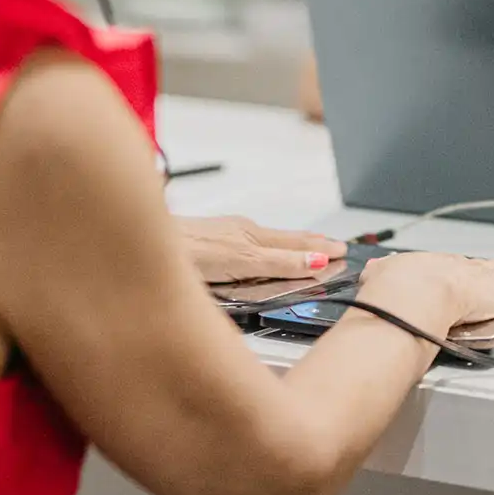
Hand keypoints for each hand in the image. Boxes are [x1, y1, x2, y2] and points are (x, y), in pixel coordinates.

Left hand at [177, 216, 347, 283]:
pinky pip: (251, 240)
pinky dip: (271, 245)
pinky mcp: (213, 239)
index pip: (297, 246)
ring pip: (269, 240)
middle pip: (286, 239)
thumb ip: (278, 262)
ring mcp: (227, 234)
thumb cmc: (188, 250)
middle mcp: (242, 232)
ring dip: (294, 244)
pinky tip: (266, 250)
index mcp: (253, 238)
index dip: (320, 252)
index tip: (343, 254)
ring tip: (311, 248)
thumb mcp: (242, 261)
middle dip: (313, 244)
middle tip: (338, 247)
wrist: (149, 238)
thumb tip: (314, 261)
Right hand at [362, 253, 493, 325]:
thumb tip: (373, 273)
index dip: (474, 270)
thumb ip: (382, 277)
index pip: (462, 269)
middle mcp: (469, 270)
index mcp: (439, 267)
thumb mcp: (383, 279)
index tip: (481, 271)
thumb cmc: (397, 288)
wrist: (414, 290)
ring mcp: (493, 281)